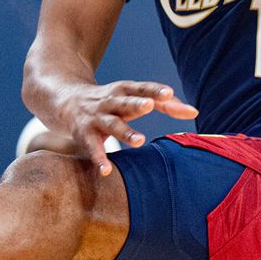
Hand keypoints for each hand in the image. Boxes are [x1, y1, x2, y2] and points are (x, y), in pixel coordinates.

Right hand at [58, 81, 197, 175]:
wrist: (66, 100)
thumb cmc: (112, 101)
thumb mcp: (134, 98)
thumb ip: (165, 104)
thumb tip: (194, 112)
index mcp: (125, 90)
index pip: (142, 88)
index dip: (155, 90)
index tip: (170, 93)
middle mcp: (110, 101)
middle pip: (125, 102)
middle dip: (137, 103)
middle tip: (150, 106)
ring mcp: (96, 117)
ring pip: (112, 124)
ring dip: (125, 132)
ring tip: (139, 141)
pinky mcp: (84, 134)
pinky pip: (92, 147)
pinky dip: (99, 158)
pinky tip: (107, 170)